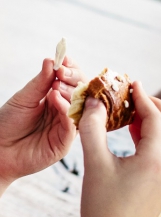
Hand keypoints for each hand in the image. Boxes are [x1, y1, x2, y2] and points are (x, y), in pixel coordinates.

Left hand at [0, 56, 85, 190]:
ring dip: (72, 94)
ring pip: (80, 109)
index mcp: (56, 100)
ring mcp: (66, 128)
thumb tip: (52, 60)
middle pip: (81, 94)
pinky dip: (66, 111)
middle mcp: (65, 113)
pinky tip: (55, 99)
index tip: (64, 59)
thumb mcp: (24, 98)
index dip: (72, 70)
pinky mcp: (64, 143)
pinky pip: (72, 126)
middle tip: (62, 72)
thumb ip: (40, 82)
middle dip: (75, 80)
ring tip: (57, 86)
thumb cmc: (8, 124)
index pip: (73, 83)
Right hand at [79, 81, 160, 216]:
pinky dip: (156, 145)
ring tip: (133, 118)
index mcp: (156, 160)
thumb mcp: (94, 164)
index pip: (155, 118)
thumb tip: (94, 103)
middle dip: (157, 108)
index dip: (143, 97)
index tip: (132, 83)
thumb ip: (93, 128)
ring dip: (157, 127)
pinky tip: (137, 144)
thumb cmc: (101, 207)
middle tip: (138, 97)